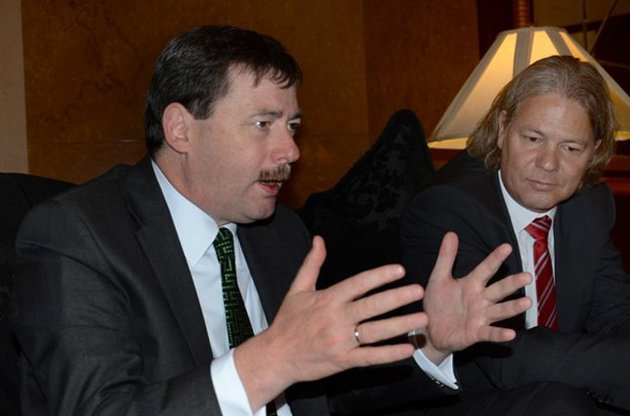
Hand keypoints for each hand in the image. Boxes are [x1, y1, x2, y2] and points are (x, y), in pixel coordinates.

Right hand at [235, 236, 426, 410]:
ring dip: (400, 325)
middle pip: (371, 306)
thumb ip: (312, 263)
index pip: (358, 284)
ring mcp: (341, 341)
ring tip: (422, 318)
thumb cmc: (288, 321)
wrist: (276, 356)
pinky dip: (390, 354)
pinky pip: (370, 357)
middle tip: (419, 291)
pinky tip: (408, 349)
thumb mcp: (298, 289)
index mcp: (328, 299)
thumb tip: (319, 239)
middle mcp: (336, 319)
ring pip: (375, 332)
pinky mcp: (343, 360)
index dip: (379, 276)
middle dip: (397, 298)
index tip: (399, 270)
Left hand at [419, 232, 531, 363]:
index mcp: (471, 284)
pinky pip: (490, 333)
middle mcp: (480, 299)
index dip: (495, 258)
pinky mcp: (475, 333)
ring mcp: (480, 317)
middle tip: (527, 276)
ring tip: (527, 302)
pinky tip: (511, 334)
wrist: (430, 330)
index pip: (486, 269)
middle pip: (499, 289)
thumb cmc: (438, 303)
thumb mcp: (439, 278)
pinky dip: (499, 334)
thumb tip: (451, 233)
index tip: (507, 246)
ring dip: (513, 307)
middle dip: (512, 283)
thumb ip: (446, 257)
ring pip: (500, 310)